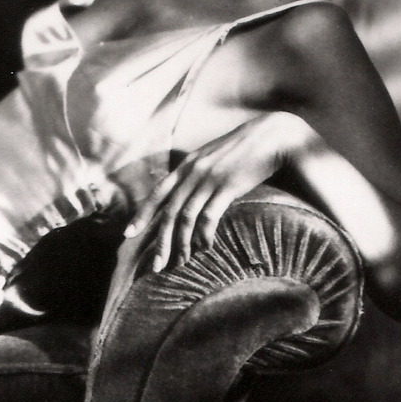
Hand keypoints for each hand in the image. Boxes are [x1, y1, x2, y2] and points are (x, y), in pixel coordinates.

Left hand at [126, 112, 313, 273]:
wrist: (272, 135)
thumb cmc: (245, 150)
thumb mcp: (214, 156)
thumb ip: (198, 171)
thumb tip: (187, 192)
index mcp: (187, 165)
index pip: (157, 193)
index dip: (141, 215)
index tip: (128, 234)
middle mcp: (192, 172)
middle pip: (168, 212)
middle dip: (160, 241)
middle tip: (155, 266)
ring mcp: (209, 179)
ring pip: (185, 217)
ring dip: (181, 244)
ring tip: (180, 263)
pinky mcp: (227, 186)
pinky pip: (208, 216)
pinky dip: (204, 235)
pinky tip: (205, 248)